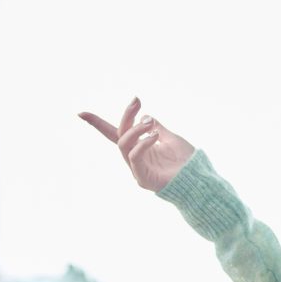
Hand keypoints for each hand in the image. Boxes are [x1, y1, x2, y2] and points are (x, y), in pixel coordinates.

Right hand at [78, 97, 195, 192]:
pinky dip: (142, 143)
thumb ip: (156, 128)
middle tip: (136, 102)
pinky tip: (154, 135)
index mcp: (139, 149)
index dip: (98, 124)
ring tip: (149, 122)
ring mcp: (137, 169)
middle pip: (119, 135)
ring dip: (134, 129)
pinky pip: (135, 157)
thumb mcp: (170, 138)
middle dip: (125, 116)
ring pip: (124, 145)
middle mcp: (134, 159)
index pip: (114, 134)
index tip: (81, 113)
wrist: (199, 179)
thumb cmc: (187, 162)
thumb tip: (145, 116)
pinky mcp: (143, 178)